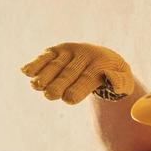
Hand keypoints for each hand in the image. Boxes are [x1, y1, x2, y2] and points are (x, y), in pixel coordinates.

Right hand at [20, 42, 134, 103]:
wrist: (105, 58)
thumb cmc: (115, 76)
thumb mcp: (125, 81)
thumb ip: (121, 83)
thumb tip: (112, 80)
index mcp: (100, 63)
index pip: (87, 78)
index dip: (77, 89)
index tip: (68, 99)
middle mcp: (83, 54)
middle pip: (68, 73)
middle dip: (58, 84)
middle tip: (49, 95)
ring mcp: (69, 51)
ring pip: (55, 64)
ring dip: (44, 74)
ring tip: (36, 85)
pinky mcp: (57, 50)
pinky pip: (45, 57)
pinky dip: (35, 63)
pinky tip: (25, 72)